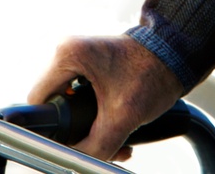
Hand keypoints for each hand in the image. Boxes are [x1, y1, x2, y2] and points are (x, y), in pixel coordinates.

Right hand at [29, 35, 184, 161]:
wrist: (176, 55)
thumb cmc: (153, 74)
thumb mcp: (123, 117)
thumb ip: (96, 145)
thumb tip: (77, 162)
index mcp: (69, 55)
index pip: (38, 99)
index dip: (52, 127)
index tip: (68, 142)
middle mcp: (68, 51)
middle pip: (54, 104)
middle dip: (76, 131)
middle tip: (101, 145)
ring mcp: (78, 57)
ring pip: (69, 103)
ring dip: (89, 127)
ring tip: (116, 143)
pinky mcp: (89, 64)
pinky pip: (80, 95)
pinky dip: (95, 115)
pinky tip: (115, 129)